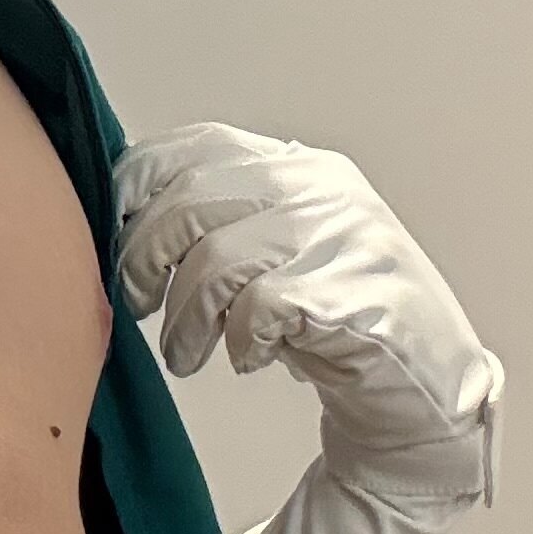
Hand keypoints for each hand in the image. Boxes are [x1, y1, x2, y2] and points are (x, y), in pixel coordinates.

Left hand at [114, 121, 502, 499]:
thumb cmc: (334, 320)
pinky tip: (248, 358)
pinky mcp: (352, 294)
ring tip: (185, 355)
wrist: (421, 387)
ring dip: (185, 319)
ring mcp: (342, 238)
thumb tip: (120, 219)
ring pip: (216, 261)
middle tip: (136, 305)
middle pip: (190, 202)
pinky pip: (258, 310)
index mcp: (297, 166)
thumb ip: (219, 220)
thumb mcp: (275, 250)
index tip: (111, 229)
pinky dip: (238, 342)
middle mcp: (320, 190)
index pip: (195, 146)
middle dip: (143, 259)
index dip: (137, 184)